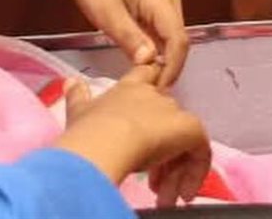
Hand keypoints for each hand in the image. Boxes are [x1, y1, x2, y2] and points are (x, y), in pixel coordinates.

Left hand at [34, 0, 187, 87]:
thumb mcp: (107, 14)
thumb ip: (130, 37)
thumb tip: (150, 62)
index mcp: (160, 0)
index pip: (178, 40)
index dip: (172, 68)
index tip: (157, 89)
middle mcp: (169, 2)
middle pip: (179, 42)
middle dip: (169, 68)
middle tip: (151, 91)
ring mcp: (165, 6)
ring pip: (173, 42)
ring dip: (165, 62)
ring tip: (148, 83)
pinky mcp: (157, 12)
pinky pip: (164, 37)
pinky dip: (158, 53)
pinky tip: (145, 66)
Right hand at [57, 65, 209, 198]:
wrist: (104, 140)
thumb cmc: (89, 129)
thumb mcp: (79, 113)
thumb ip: (77, 97)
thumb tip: (71, 82)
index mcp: (130, 87)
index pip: (146, 75)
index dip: (151, 92)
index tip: (146, 123)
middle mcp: (154, 93)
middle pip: (167, 116)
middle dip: (162, 151)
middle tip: (153, 182)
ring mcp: (172, 110)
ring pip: (182, 137)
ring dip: (175, 169)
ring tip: (164, 196)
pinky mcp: (188, 128)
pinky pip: (200, 149)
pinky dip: (193, 172)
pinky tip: (181, 193)